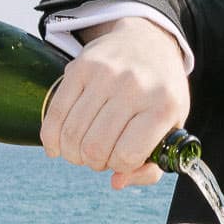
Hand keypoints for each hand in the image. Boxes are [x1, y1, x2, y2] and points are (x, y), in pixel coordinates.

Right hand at [40, 18, 190, 187]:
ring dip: (73, 153)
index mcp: (163, 106)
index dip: (119, 166)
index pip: (128, 155)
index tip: (121, 160)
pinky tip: (57, 146)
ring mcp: (105, 75)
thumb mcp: (171, 126)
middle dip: (93, 162)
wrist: (147, 41)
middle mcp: (134, 88)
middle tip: (99, 157)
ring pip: (73, 134)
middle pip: (95, 147)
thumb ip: (151, 164)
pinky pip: (56, 113)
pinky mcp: (79, 67)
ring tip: (82, 150)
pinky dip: (52, 138)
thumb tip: (117, 182)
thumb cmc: (160, 92)